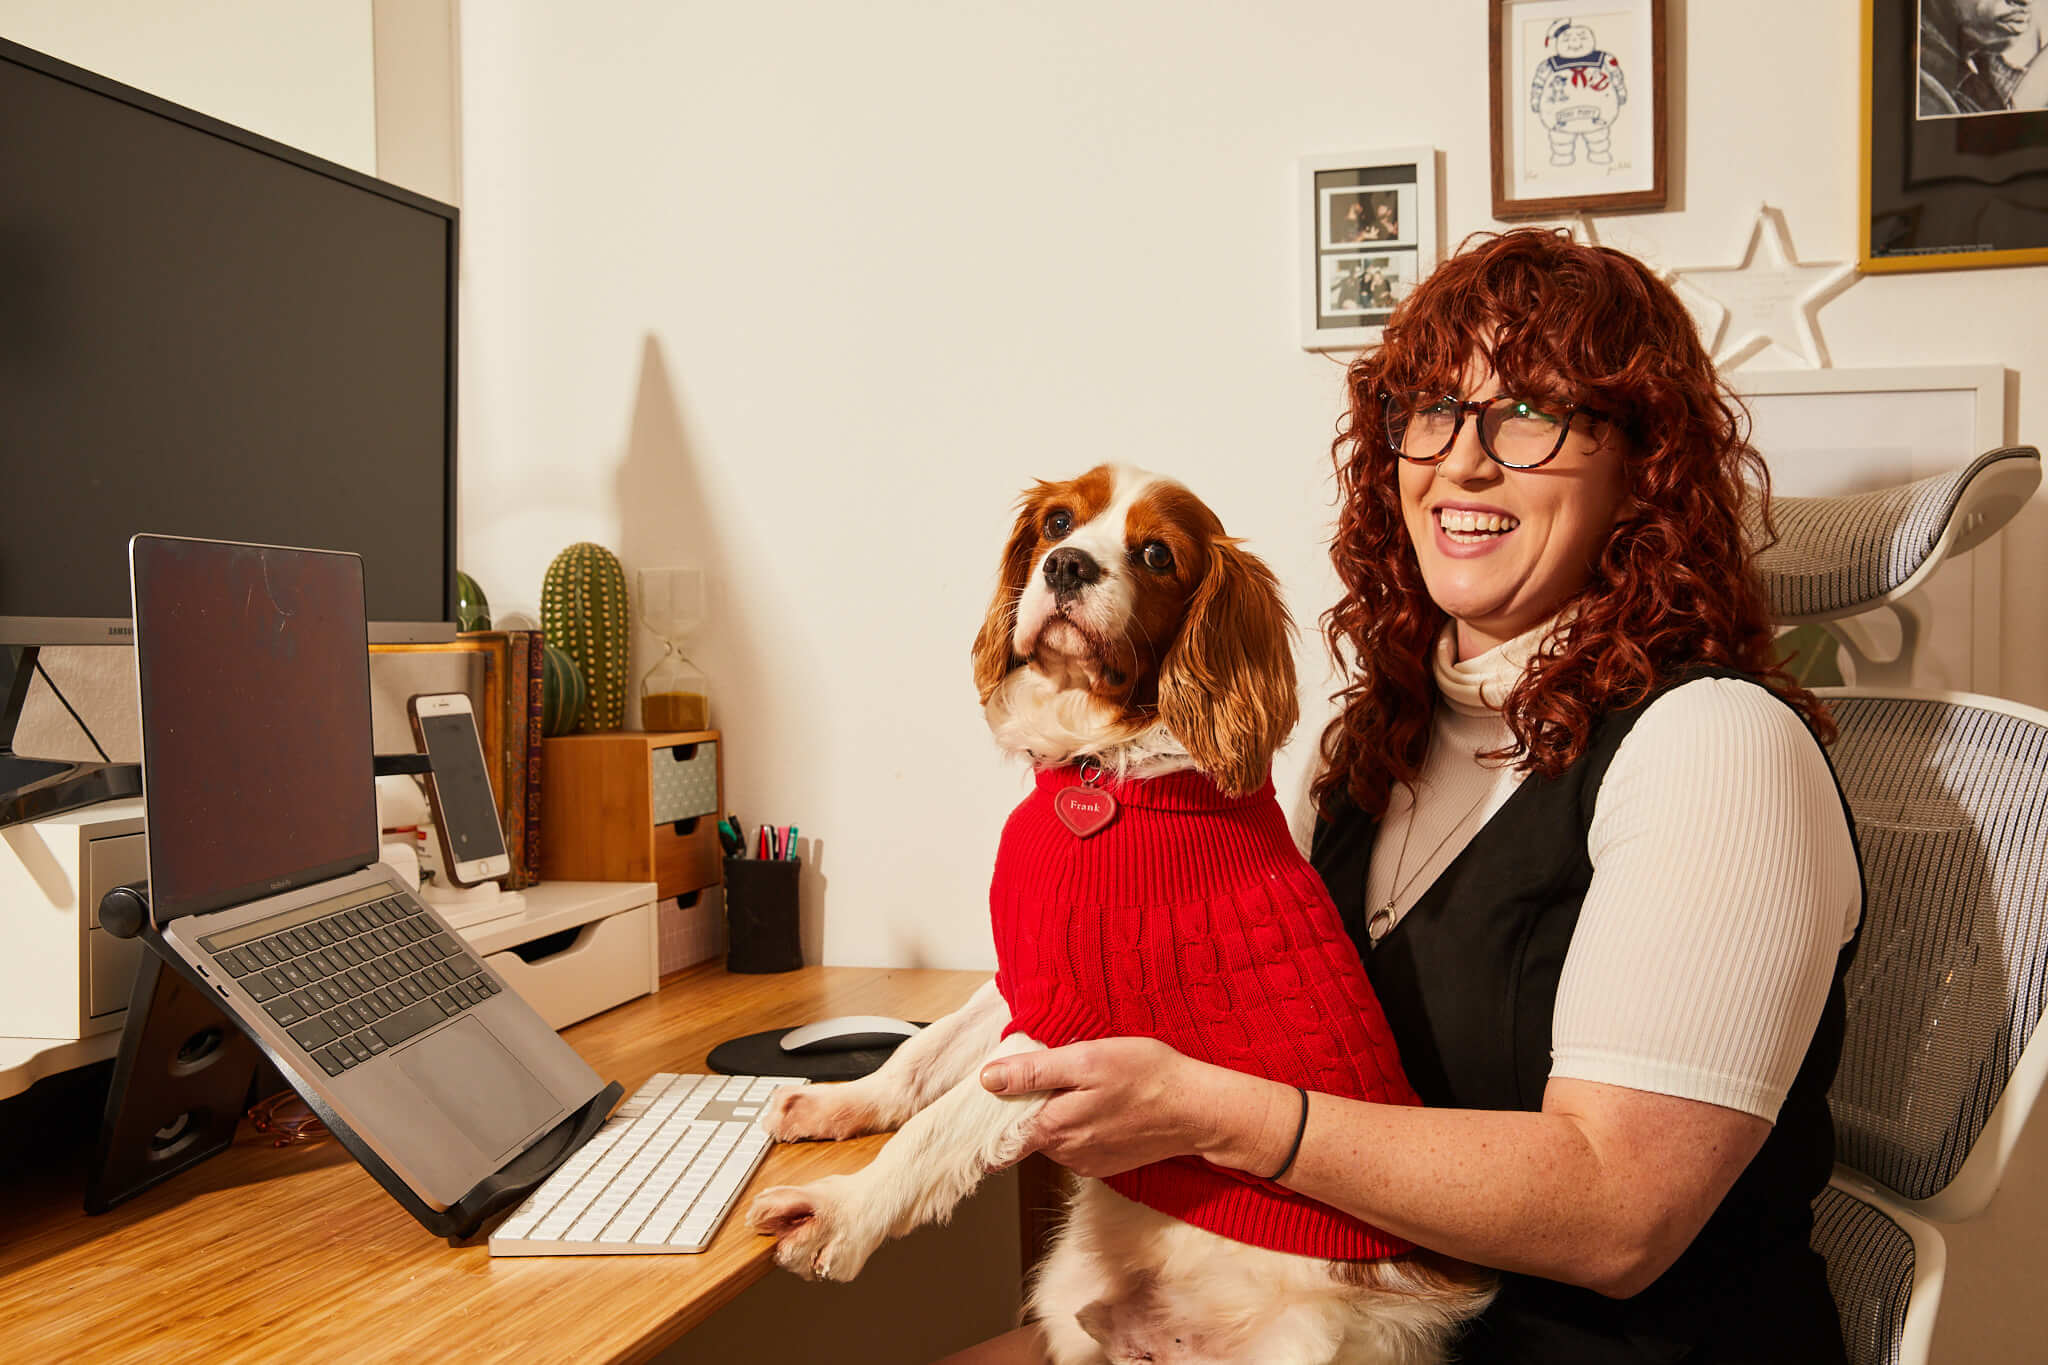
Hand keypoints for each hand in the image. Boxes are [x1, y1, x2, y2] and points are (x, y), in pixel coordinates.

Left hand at [980, 1036, 1293, 1179]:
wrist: (1196, 1108)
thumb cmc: (1145, 1076)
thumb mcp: (1085, 1059)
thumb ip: (1034, 1073)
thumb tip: (988, 1079)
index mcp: (1053, 1128)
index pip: (1000, 1135)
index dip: (994, 1113)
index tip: (996, 1093)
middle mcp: (1066, 1154)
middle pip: (1026, 1134)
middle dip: (1029, 1106)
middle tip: (1050, 1072)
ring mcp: (1087, 1162)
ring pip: (1052, 1138)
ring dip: (1056, 1114)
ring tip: (1079, 1085)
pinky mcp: (1107, 1163)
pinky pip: (1077, 1145)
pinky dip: (1079, 1125)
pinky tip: (1099, 1104)